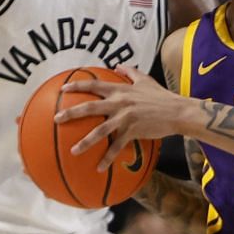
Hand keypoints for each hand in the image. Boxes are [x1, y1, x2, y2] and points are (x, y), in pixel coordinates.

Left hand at [54, 72, 192, 171]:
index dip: (77, 85)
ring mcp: (125, 118)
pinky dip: (107, 158)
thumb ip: (130, 71)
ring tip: (73, 151)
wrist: (177, 111)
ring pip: (100, 131)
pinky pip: (117, 147)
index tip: (62, 89)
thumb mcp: (145, 79)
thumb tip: (118, 65)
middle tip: (56, 119)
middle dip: (71, 113)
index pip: (94, 85)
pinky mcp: (132, 131)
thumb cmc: (162, 96)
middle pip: (89, 107)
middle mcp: (119, 103)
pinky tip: (99, 168)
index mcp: (120, 89)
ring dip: (85, 142)